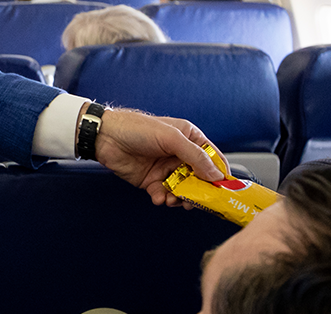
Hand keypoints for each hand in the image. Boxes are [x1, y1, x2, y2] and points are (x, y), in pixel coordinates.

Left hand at [93, 108, 225, 207]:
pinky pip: (164, 194)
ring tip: (174, 200)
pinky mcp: (152, 181)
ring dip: (181, 198)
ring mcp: (166, 168)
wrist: (105, 137)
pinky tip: (159, 197)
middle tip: (198, 202)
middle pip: (200, 179)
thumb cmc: (137, 128)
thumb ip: (195, 157)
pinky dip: (163, 199)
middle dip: (200, 192)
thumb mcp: (171, 138)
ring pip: (183, 190)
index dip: (220, 174)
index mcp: (189, 138)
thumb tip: (216, 176)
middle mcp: (180, 154)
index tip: (225, 190)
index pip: (212, 158)